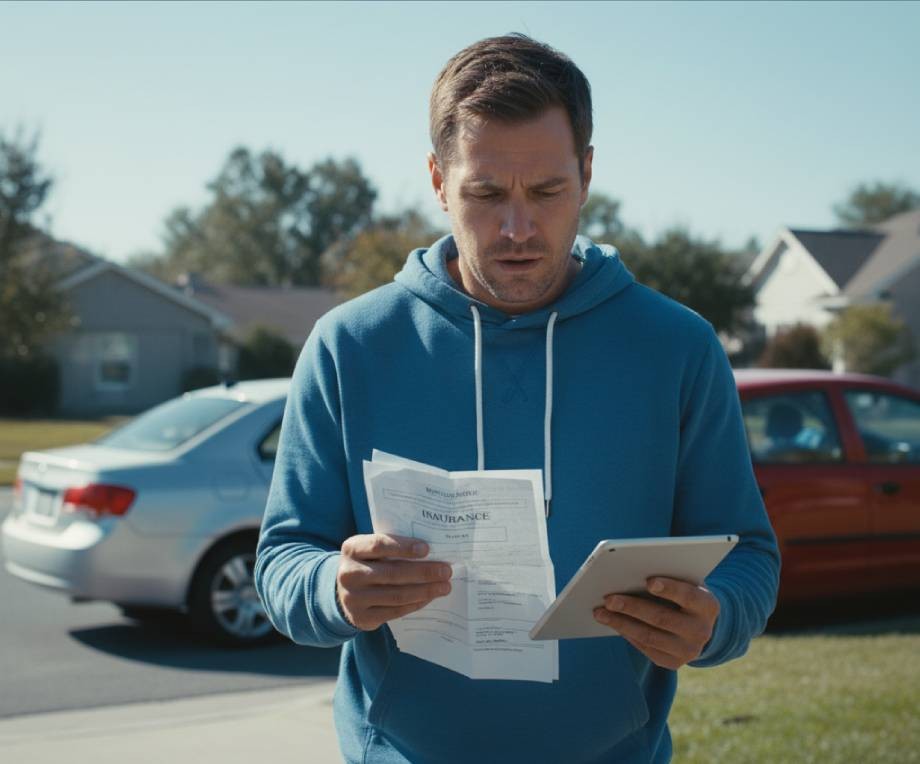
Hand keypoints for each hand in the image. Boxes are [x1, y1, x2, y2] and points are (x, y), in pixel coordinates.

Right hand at [337, 534, 451, 630]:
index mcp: (352, 549)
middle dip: (423, 572)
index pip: (379, 545)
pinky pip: (395, 611)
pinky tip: (429, 597)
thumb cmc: (367, 563)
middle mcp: (349, 574)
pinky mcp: (362, 618)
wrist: (342, 591)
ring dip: (425, 591)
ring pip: (396, 595)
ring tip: (444, 586)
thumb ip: (392, 547)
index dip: (403, 547)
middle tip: (446, 570)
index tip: (427, 549)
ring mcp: (353, 598)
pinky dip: (416, 604)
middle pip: (392, 573)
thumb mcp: (370, 549)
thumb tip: (433, 550)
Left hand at [593, 577, 718, 669]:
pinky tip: (611, 621)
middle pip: (662, 618)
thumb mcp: (685, 582)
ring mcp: (688, 651)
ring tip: (600, 611)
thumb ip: (668, 576)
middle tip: (608, 598)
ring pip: (648, 636)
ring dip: (620, 623)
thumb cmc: (683, 592)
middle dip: (632, 607)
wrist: (698, 623)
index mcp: (708, 606)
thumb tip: (631, 572)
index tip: (648, 581)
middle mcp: (702, 631)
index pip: (689, 596)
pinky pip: (645, 647)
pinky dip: (625, 633)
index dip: (669, 589)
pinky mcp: (673, 663)